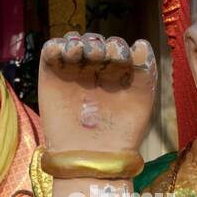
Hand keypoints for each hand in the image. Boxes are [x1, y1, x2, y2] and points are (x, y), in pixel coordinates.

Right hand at [38, 32, 155, 153]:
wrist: (91, 155)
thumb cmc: (122, 133)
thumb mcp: (142, 100)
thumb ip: (146, 69)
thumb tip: (139, 42)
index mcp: (116, 73)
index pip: (114, 46)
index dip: (116, 47)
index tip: (120, 59)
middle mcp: (93, 70)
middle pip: (94, 41)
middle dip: (97, 44)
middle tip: (98, 55)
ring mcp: (71, 71)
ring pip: (73, 42)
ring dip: (78, 41)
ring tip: (80, 52)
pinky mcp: (50, 74)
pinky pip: (51, 50)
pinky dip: (56, 45)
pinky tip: (65, 52)